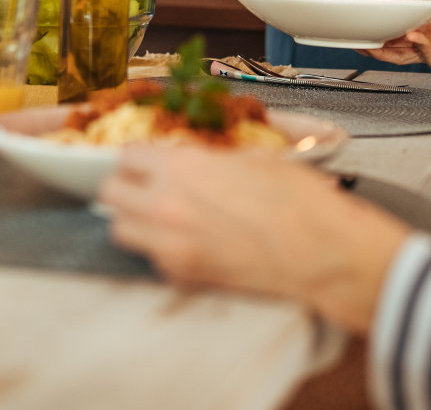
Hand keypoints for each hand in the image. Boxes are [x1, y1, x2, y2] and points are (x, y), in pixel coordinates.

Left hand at [101, 146, 408, 332]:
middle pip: (109, 192)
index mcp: (184, 166)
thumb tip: (201, 163)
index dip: (140, 155)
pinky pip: (151, 258)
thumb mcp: (256, 159)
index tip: (148, 159)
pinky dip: (160, 249)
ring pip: (120, 229)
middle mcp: (166, 204)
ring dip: (134, 218)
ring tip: (160, 214)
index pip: (127, 155)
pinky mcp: (183, 275)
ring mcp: (170, 245)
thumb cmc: (300, 203)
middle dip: (125, 185)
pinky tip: (188, 241)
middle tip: (145, 184)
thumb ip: (213, 160)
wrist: (321, 252)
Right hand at [360, 0, 430, 72]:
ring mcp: (428, 48)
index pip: (395, 18)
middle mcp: (422, 34)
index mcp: (423, 17)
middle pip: (391, 39)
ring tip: (371, 44)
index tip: (364, 12)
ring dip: (384, 49)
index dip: (380, 17)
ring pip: (399, 52)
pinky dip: (415, 45)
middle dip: (374, 39)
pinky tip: (411, 36)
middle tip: (358, 35)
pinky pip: (420, 53)